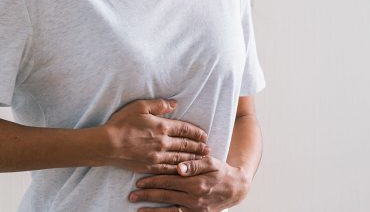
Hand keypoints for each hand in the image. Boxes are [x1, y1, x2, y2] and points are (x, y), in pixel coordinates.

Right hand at [100, 98, 209, 173]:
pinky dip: (179, 169)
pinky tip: (184, 170)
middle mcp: (162, 143)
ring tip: (202, 159)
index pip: (184, 130)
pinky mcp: (149, 166)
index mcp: (162, 127)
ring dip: (192, 158)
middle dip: (198, 147)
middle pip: (185, 145)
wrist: (106, 145)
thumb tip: (174, 104)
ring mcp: (156, 156)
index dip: (196, 133)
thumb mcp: (140, 107)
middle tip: (208, 149)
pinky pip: (168, 169)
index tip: (204, 135)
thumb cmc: (121, 123)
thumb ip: (159, 105)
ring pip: (179, 158)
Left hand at [130, 156, 250, 211]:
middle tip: (132, 194)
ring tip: (138, 208)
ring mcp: (196, 209)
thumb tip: (179, 167)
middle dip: (148, 195)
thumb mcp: (212, 163)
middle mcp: (195, 198)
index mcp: (197, 183)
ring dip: (152, 210)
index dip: (154, 181)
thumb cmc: (222, 172)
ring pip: (169, 210)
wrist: (236, 188)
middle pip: (166, 195)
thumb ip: (195, 164)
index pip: (170, 181)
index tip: (140, 181)